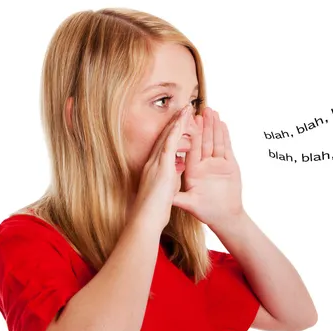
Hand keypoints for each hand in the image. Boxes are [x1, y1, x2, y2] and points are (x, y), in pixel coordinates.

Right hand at [132, 104, 192, 230]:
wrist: (145, 219)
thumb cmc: (153, 211)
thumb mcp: (164, 192)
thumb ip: (169, 179)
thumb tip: (176, 171)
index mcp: (154, 169)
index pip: (164, 147)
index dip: (172, 133)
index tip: (179, 123)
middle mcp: (153, 163)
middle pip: (165, 138)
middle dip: (175, 123)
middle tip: (184, 109)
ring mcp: (156, 163)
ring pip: (167, 137)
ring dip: (177, 122)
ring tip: (187, 109)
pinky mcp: (161, 166)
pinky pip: (169, 144)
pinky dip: (176, 131)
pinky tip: (183, 120)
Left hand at [173, 107, 244, 227]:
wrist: (224, 217)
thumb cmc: (206, 211)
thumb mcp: (189, 203)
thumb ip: (178, 198)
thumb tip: (164, 195)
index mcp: (192, 170)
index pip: (189, 148)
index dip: (187, 133)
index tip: (185, 119)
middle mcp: (204, 165)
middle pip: (202, 140)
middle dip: (202, 125)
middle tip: (200, 108)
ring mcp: (217, 165)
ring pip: (214, 141)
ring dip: (213, 126)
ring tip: (212, 111)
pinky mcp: (229, 166)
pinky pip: (226, 148)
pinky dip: (225, 136)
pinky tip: (223, 124)